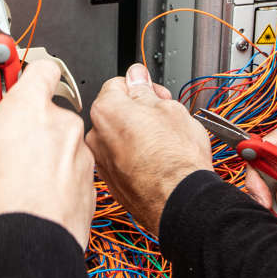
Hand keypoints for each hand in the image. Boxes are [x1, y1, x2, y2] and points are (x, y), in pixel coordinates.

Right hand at [0, 59, 94, 250]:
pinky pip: (72, 171)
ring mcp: (80, 152)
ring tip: (21, 184)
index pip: (42, 68)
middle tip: (8, 150)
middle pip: (50, 111)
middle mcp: (60, 123)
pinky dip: (59, 179)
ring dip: (47, 155)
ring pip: (62, 143)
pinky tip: (39, 199)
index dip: (29, 74)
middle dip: (32, 126)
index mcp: (27, 108)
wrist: (23, 252)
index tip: (18, 79)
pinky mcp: (92, 181)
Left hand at [87, 64, 211, 235]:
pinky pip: (121, 160)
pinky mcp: (111, 183)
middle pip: (116, 112)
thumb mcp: (170, 108)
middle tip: (165, 118)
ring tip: (164, 144)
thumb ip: (145, 89)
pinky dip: (135, 158)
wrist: (180, 201)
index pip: (118, 85)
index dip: (143, 87)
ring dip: (137, 136)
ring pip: (119, 138)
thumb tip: (137, 76)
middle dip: (139, 111)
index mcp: (107, 110)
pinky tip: (157, 162)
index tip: (157, 95)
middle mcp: (96, 136)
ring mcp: (102, 162)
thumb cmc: (177, 159)